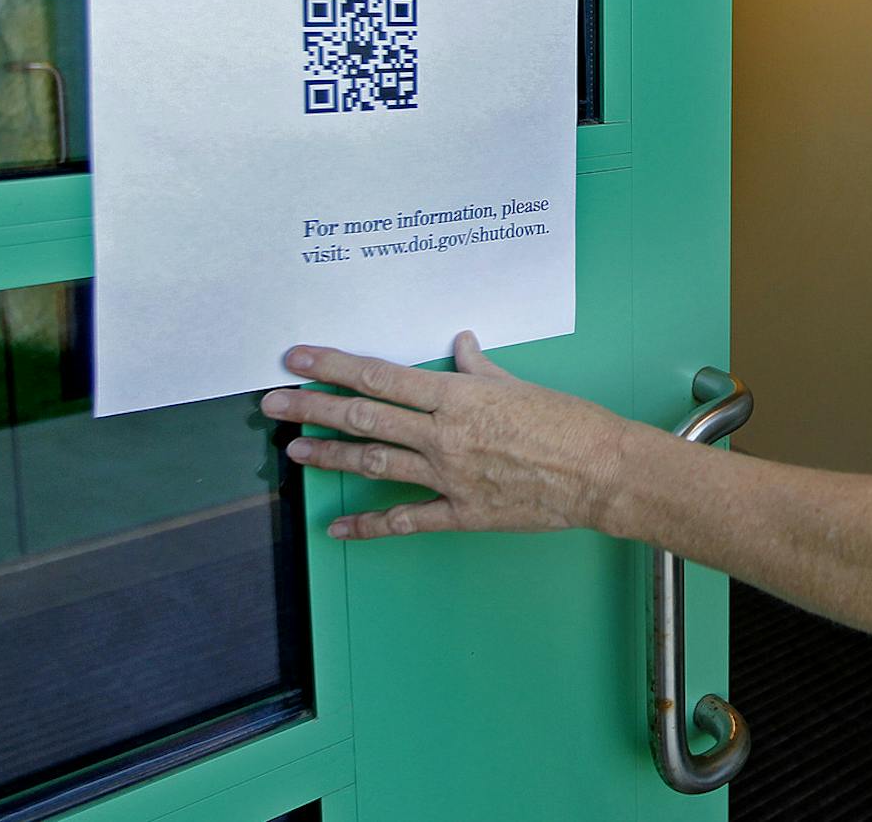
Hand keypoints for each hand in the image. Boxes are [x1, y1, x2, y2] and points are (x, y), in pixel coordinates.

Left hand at [260, 330, 628, 539]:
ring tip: (293, 451)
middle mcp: (444, 435)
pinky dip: (367, 524)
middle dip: (312, 408)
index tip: (297, 357)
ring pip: (374, 463)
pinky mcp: (461, 512)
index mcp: (457, 397)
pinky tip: (338, 525)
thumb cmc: (567, 421)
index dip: (333, 365)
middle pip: (364, 417)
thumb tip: (459, 346)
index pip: (381, 377)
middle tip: (271, 402)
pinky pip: (404, 520)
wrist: (600, 471)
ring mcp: (448, 477)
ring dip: (329, 456)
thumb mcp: (519, 384)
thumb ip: (478, 369)